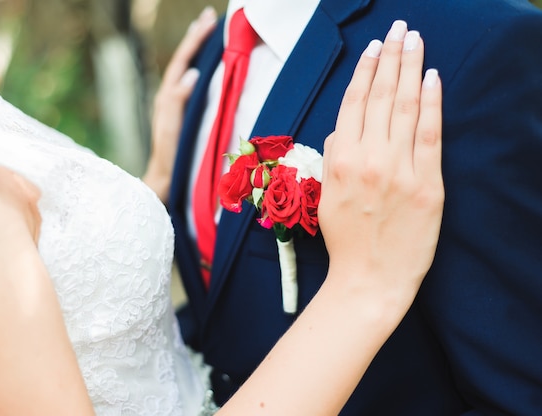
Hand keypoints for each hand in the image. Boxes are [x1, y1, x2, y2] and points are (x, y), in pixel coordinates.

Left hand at [143, 6, 216, 202]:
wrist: (164, 179)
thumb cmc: (169, 157)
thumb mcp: (173, 129)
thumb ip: (178, 101)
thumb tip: (192, 74)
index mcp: (167, 97)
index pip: (183, 61)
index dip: (195, 40)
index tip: (209, 21)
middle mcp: (168, 97)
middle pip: (183, 60)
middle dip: (196, 37)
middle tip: (210, 16)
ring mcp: (174, 105)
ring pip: (186, 69)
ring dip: (196, 50)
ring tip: (207, 32)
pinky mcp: (180, 113)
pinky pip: (189, 82)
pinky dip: (198, 68)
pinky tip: (206, 66)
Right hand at [319, 21, 442, 303]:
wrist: (369, 279)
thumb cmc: (344, 240)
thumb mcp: (325, 196)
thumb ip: (332, 158)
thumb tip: (343, 129)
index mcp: (340, 161)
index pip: (353, 104)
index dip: (364, 72)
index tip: (373, 49)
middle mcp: (368, 160)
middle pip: (380, 98)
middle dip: (391, 59)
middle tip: (398, 30)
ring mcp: (400, 171)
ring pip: (404, 109)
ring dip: (411, 70)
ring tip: (415, 41)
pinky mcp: (428, 185)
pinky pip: (430, 136)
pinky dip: (431, 104)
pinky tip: (432, 79)